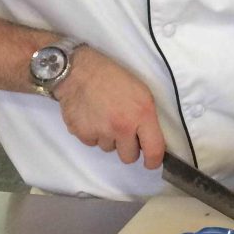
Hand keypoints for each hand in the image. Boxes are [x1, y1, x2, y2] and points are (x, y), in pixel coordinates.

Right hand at [53, 48, 164, 168]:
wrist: (80, 71)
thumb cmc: (114, 78)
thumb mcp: (142, 93)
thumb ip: (147, 118)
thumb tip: (149, 140)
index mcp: (142, 115)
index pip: (154, 150)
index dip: (154, 161)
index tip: (151, 163)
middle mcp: (122, 127)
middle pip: (129, 157)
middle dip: (128, 148)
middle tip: (123, 131)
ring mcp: (100, 132)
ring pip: (109, 149)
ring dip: (109, 138)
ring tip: (104, 117)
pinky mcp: (81, 133)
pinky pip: (91, 143)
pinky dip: (92, 134)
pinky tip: (91, 117)